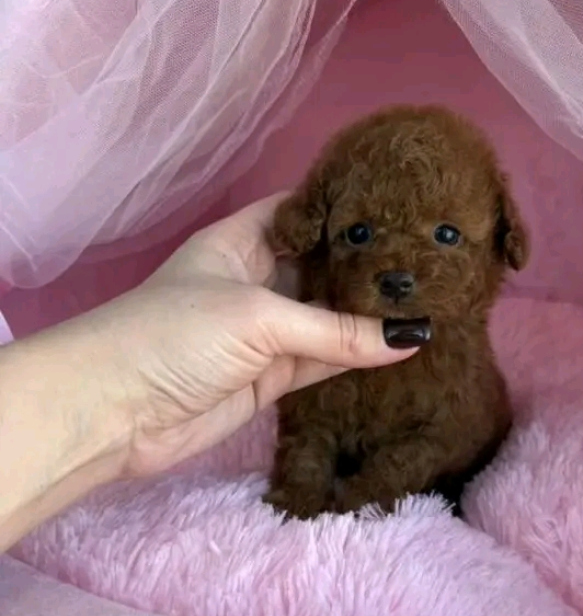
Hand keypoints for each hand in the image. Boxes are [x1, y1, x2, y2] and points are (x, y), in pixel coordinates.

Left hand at [71, 193, 417, 477]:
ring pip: (328, 318)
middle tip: (435, 258)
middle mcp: (257, 280)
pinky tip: (404, 348)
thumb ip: (336, 329)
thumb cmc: (175, 334)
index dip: (349, 207)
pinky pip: (323, 361)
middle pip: (323, 266)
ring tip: (433, 299)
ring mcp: (264, 332)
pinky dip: (358, 357)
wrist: (113, 411)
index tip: (407, 204)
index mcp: (242, 241)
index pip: (304, 211)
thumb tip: (412, 335)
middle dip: (369, 266)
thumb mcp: (257, 316)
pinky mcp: (270, 378)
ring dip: (369, 315)